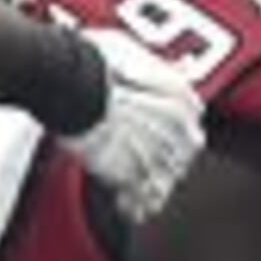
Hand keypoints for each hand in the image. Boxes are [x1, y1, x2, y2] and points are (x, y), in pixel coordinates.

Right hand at [71, 30, 208, 225]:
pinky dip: (134, 206)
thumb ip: (156, 68)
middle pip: (181, 157)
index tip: (160, 137)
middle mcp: (177, 128)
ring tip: (140, 197)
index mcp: (183, 98)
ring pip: (162, 182)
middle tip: (146, 166)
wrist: (69, 77)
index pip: (191, 125)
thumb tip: (175, 64)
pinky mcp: (128, 174)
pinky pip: (139, 199)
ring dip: (152, 189)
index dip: (174, 134)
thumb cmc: (94, 57)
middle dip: (166, 162)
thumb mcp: (135, 50)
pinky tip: (128, 210)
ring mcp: (155, 153)